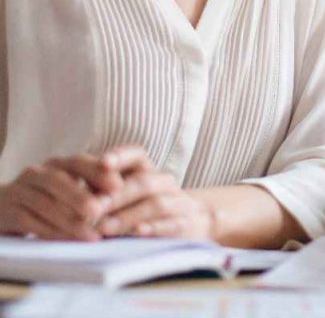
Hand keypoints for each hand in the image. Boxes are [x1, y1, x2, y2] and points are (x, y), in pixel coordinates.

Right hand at [0, 153, 122, 240]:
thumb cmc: (42, 200)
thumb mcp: (64, 190)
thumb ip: (88, 189)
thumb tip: (119, 197)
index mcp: (55, 164)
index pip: (77, 162)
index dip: (97, 171)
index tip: (118, 184)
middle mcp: (36, 173)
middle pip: (57, 180)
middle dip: (80, 195)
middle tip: (100, 209)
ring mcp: (19, 192)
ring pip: (43, 203)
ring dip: (68, 220)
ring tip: (90, 234)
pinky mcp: (6, 212)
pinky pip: (27, 221)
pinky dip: (49, 231)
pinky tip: (65, 241)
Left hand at [96, 147, 214, 239]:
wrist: (191, 220)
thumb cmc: (143, 209)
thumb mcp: (124, 197)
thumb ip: (102, 194)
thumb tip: (68, 199)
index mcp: (147, 171)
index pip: (136, 155)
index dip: (121, 156)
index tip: (102, 163)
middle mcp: (164, 182)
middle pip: (143, 182)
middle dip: (116, 196)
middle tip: (92, 209)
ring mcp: (177, 202)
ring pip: (156, 203)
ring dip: (129, 216)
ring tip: (105, 228)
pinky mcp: (184, 223)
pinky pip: (171, 224)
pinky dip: (154, 227)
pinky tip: (138, 233)